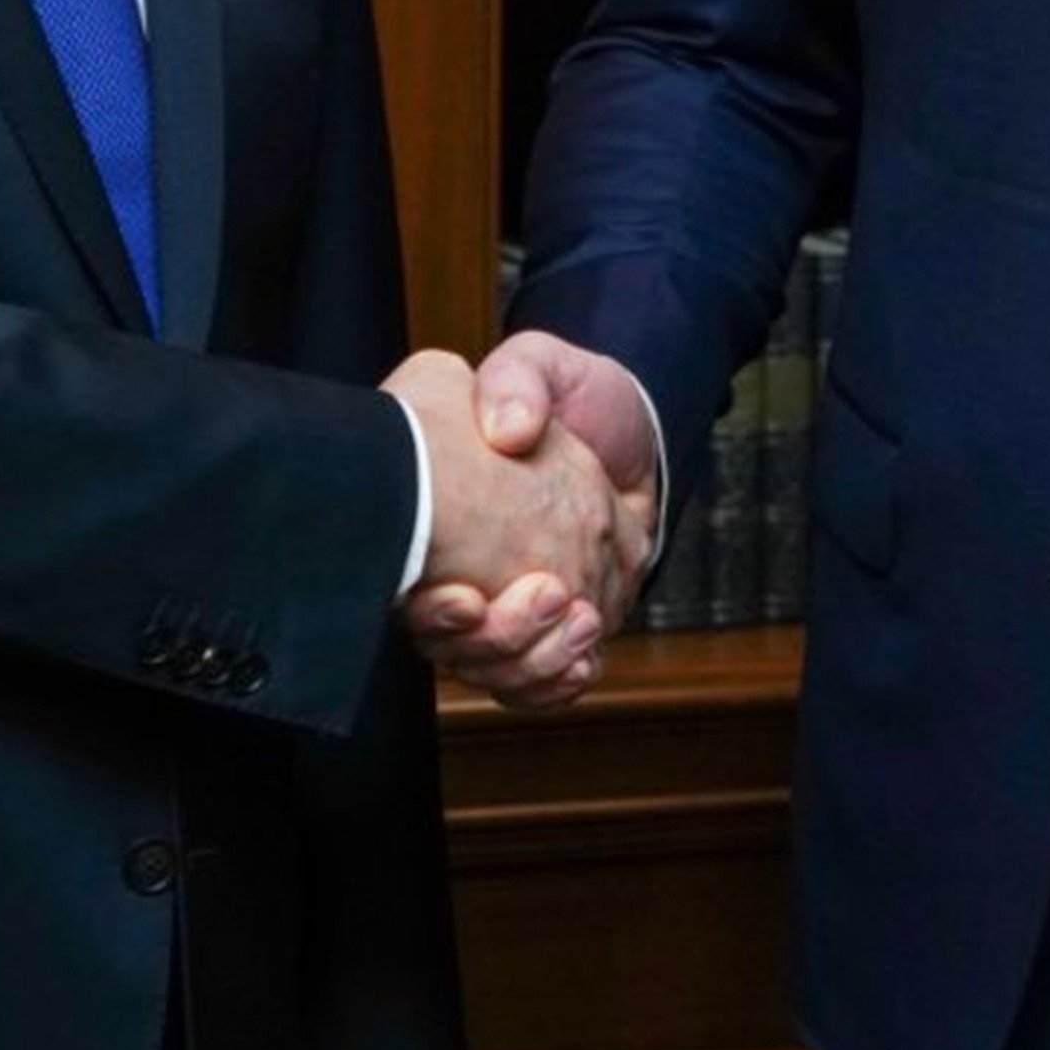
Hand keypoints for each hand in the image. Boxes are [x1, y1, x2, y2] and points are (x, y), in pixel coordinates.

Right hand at [401, 331, 665, 708]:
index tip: (464, 597)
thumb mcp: (538, 366)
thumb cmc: (572, 396)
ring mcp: (516, 608)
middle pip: (462, 648)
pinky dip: (561, 681)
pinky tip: (581, 658)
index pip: (420, 593)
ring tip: (578, 616)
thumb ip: (516, 380)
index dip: (435, 613)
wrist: (629, 422)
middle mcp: (472, 573)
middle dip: (500, 640)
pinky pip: (546, 684)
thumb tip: (507, 432)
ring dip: (539, 658)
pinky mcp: (559, 629)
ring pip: (505, 674)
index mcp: (448, 520)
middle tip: (545, 593)